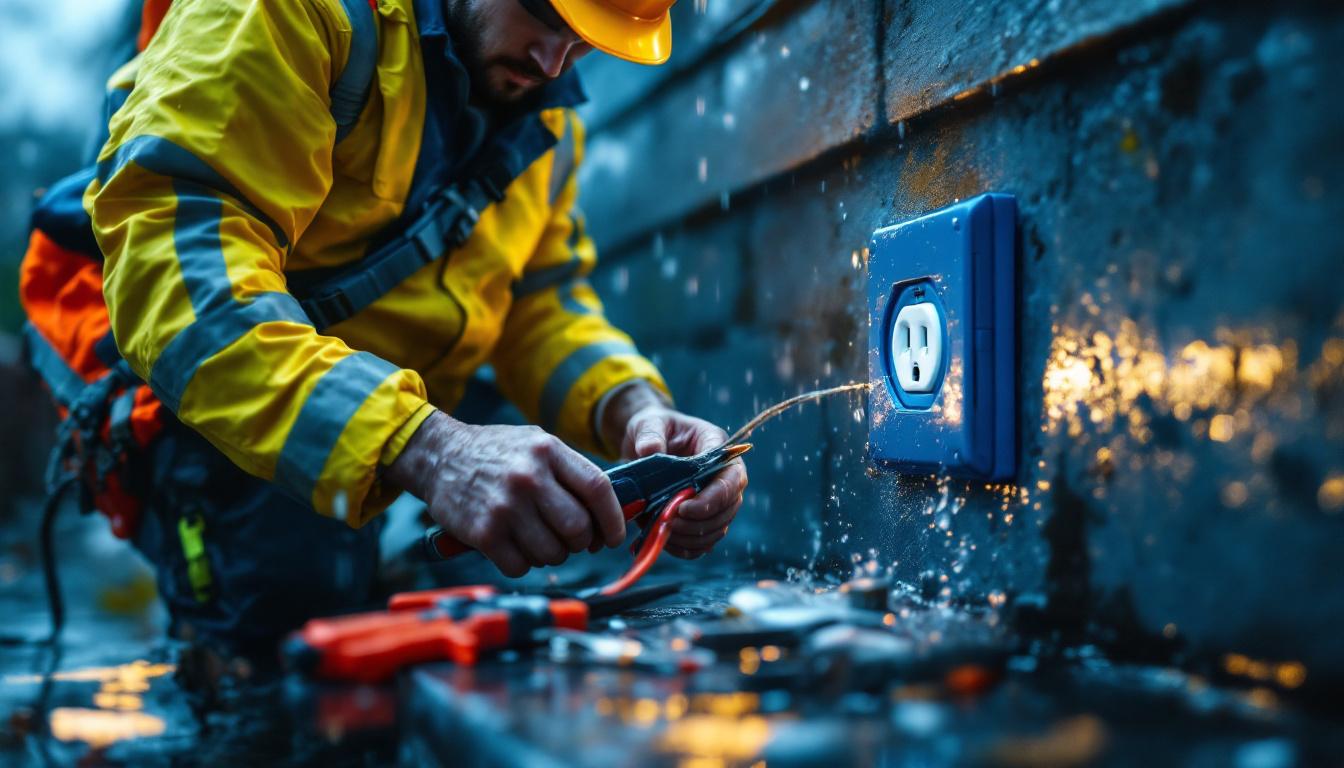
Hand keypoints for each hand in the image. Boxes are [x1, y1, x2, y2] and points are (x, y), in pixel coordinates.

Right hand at [386, 410, 624, 576]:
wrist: (440, 456)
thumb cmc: (497, 453)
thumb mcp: (537, 444)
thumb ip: (571, 470)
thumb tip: (610, 511)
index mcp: (548, 451)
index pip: (597, 489)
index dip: (613, 519)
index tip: (614, 537)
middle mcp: (529, 478)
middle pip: (578, 527)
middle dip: (582, 542)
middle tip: (573, 540)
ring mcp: (505, 506)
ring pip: (552, 552)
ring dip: (553, 555)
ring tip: (540, 540)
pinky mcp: (484, 532)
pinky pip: (521, 566)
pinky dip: (524, 564)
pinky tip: (515, 547)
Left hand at [603, 384, 747, 558]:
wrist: (646, 442)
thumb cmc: (653, 428)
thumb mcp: (649, 423)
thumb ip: (650, 434)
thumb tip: (649, 450)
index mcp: (716, 446)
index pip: (730, 477)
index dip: (713, 498)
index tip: (683, 508)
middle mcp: (723, 474)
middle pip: (729, 507)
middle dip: (700, 522)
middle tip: (669, 523)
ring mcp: (716, 498)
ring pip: (719, 527)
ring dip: (693, 537)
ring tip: (664, 533)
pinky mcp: (703, 516)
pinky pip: (704, 540)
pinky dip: (688, 547)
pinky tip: (666, 543)